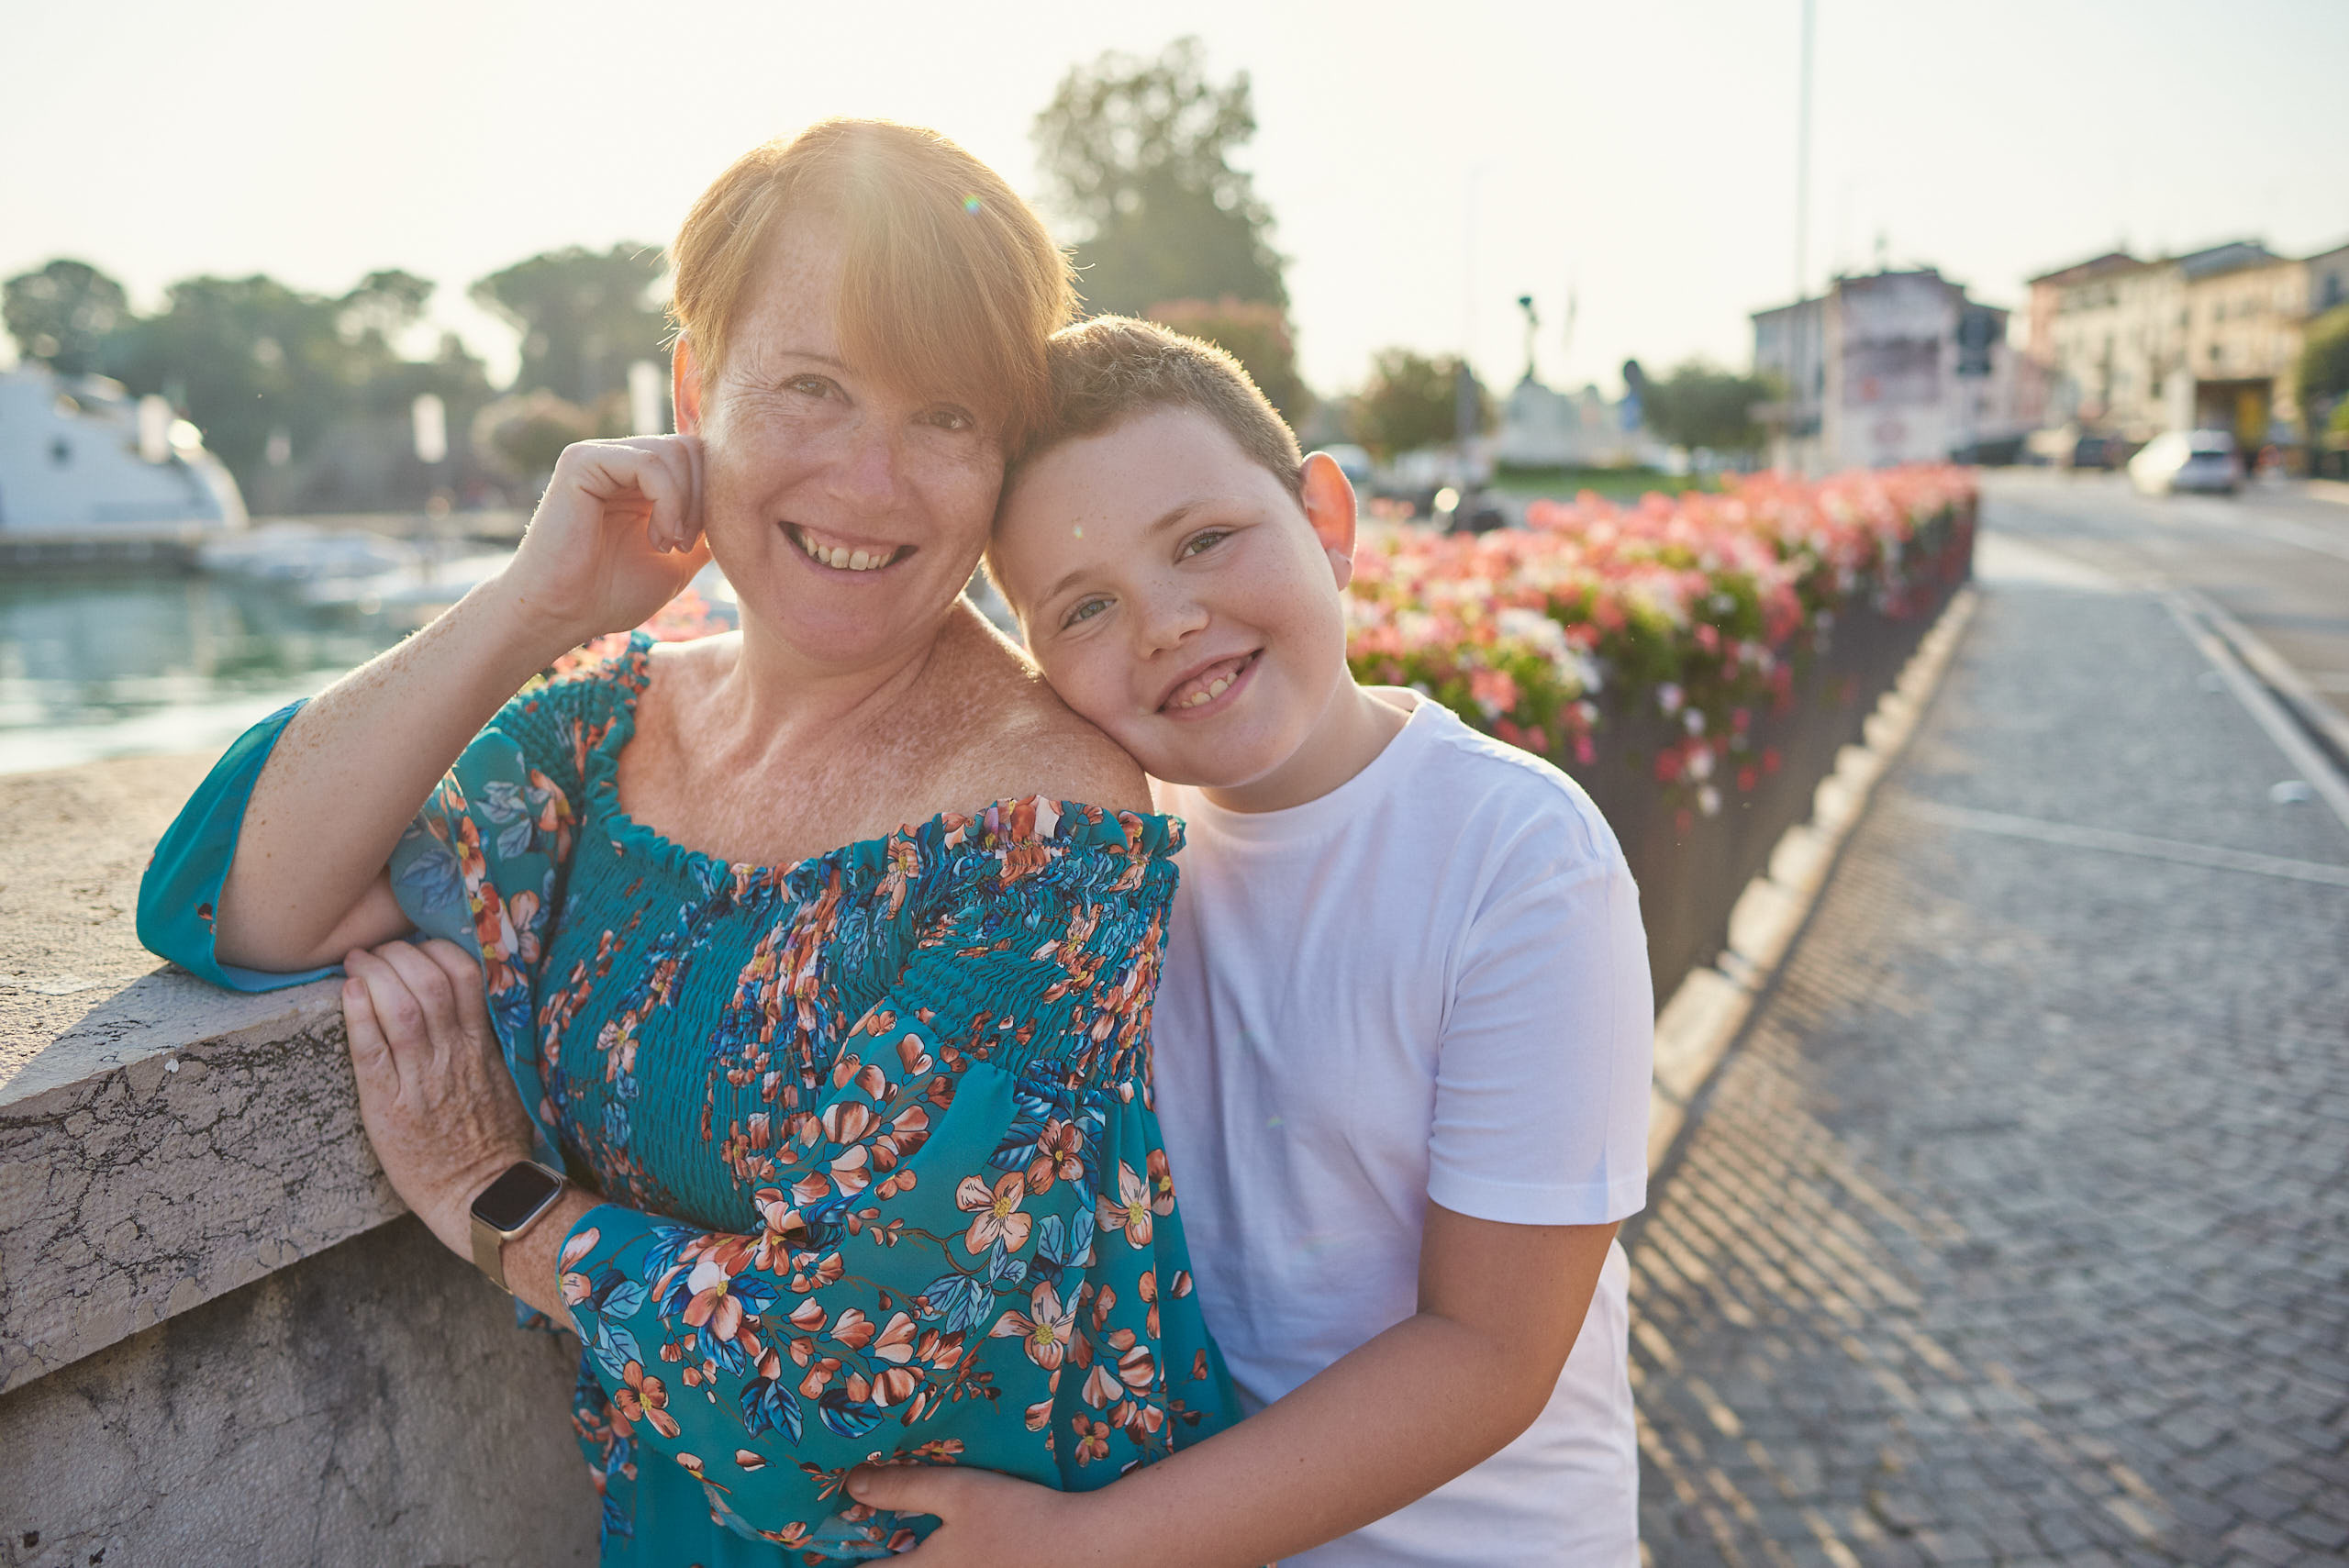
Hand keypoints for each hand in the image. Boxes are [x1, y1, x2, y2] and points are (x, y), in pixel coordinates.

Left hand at [342, 938, 538, 1257]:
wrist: (478, 1193)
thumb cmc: (493, 1139)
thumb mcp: (506, 1079)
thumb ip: (490, 1040)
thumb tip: (473, 1002)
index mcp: (483, 1046)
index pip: (466, 976)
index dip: (437, 951)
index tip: (419, 947)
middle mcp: (453, 1055)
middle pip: (428, 982)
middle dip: (399, 954)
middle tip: (378, 950)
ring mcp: (421, 1079)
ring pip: (401, 1007)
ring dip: (375, 974)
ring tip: (357, 961)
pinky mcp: (389, 1105)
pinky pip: (372, 1050)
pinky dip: (359, 1014)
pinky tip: (349, 991)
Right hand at [494, 435, 710, 645]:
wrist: (562, 615)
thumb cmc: (611, 594)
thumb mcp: (680, 558)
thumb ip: (707, 525)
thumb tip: (742, 499)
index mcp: (641, 479)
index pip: (700, 458)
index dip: (715, 496)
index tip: (702, 544)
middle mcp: (621, 459)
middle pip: (693, 448)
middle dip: (704, 498)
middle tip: (687, 546)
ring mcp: (600, 455)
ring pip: (675, 452)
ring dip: (686, 504)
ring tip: (668, 546)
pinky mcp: (582, 461)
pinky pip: (648, 463)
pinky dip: (668, 501)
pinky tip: (657, 538)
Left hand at [844, 1464, 1108, 1566]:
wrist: (1085, 1551)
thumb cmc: (1020, 1519)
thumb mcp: (958, 1493)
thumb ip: (904, 1488)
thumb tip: (852, 1484)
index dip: (840, 1560)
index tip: (824, 1547)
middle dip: (877, 1561)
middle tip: (868, 1542)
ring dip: (905, 1561)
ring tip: (901, 1546)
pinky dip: (937, 1563)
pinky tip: (948, 1548)